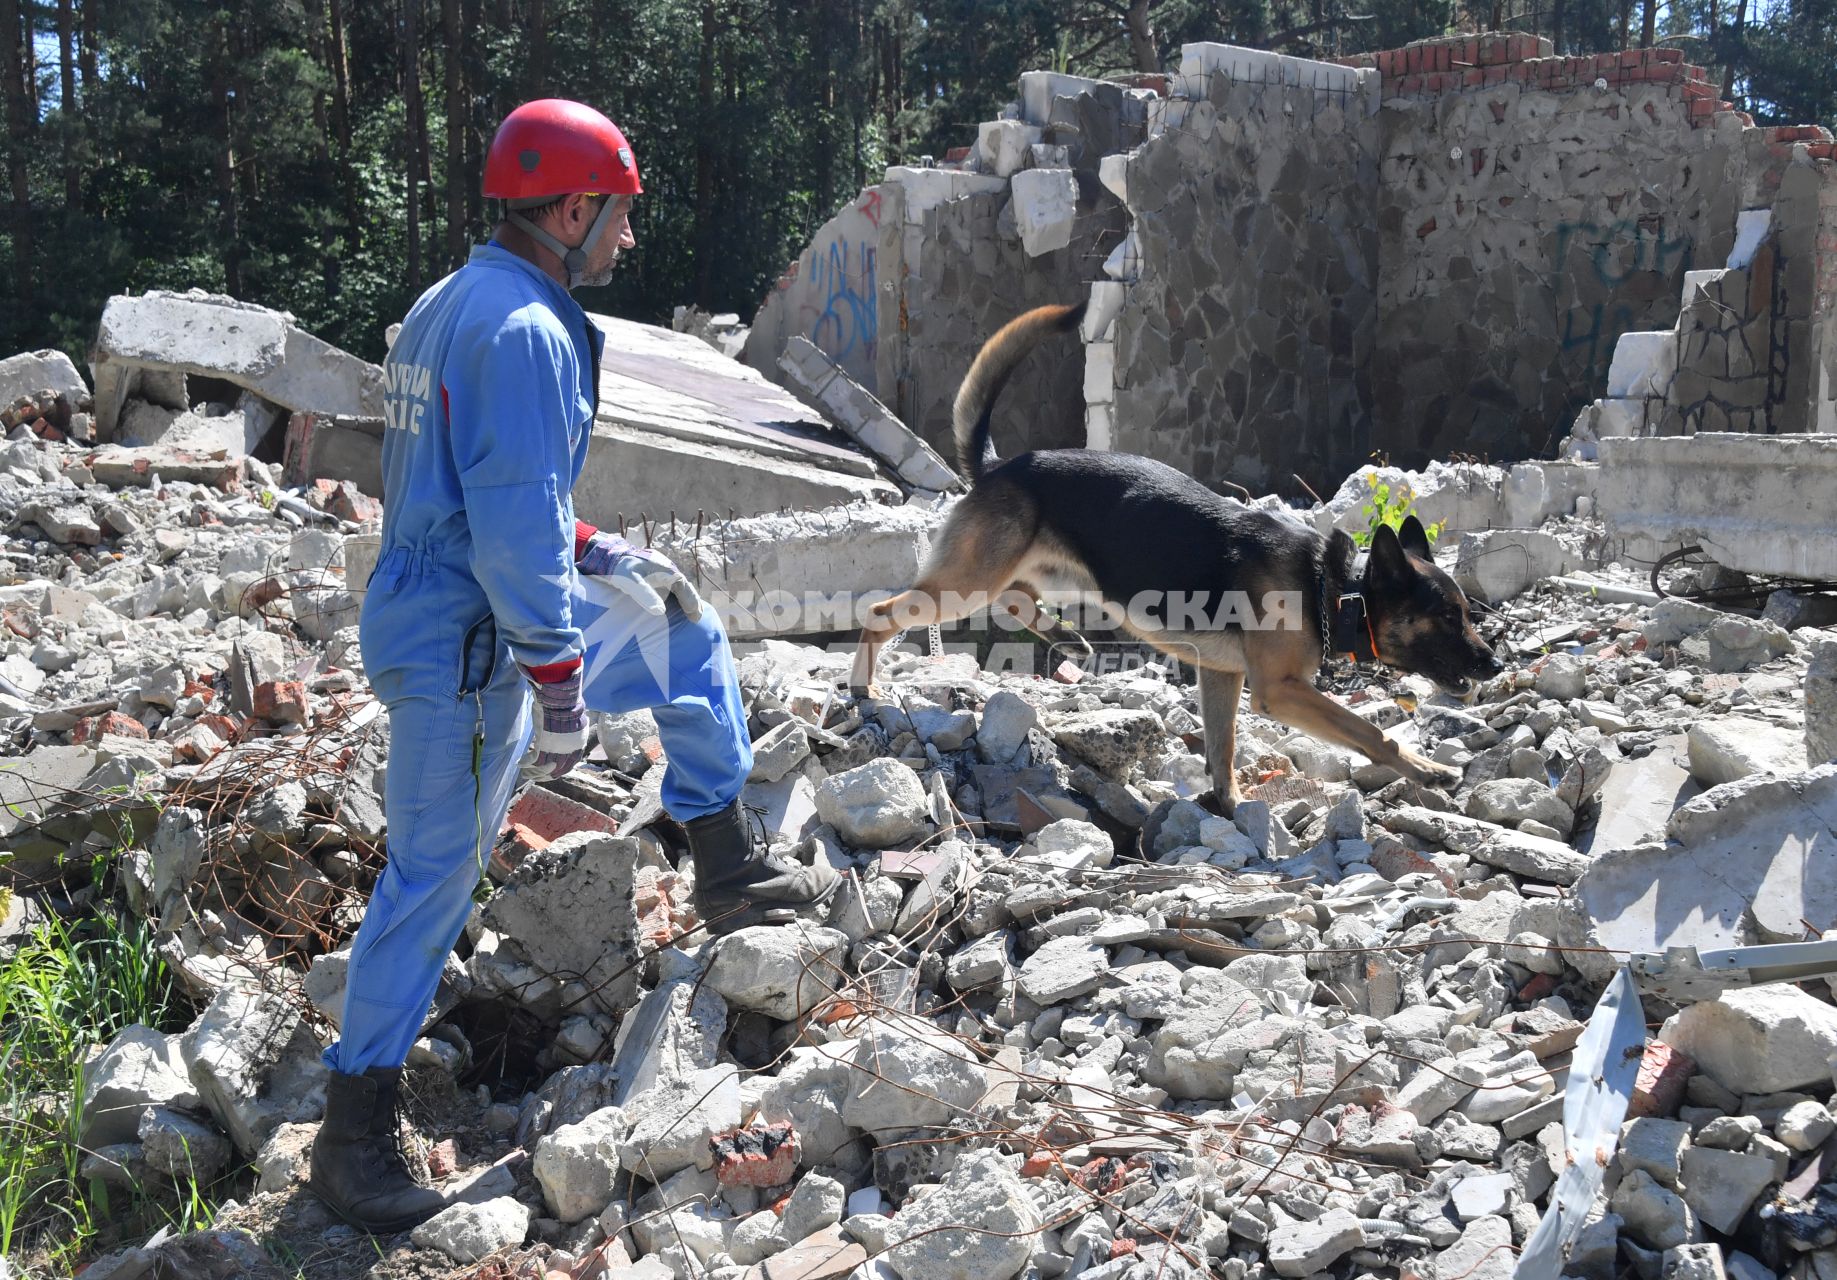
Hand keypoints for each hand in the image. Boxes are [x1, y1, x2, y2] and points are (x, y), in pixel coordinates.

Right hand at [520, 665, 587, 781]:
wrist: (561, 702)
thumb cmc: (567, 707)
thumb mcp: (575, 723)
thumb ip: (573, 731)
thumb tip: (572, 730)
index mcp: (578, 746)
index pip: (568, 765)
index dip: (558, 771)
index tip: (550, 773)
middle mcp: (569, 752)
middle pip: (556, 771)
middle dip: (544, 776)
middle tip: (534, 777)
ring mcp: (557, 751)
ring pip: (543, 769)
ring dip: (532, 772)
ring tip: (524, 772)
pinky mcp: (544, 748)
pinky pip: (533, 761)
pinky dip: (525, 763)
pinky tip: (519, 763)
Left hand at [577, 531, 702, 619]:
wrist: (609, 555)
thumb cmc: (621, 569)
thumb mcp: (632, 582)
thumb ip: (645, 595)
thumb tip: (660, 612)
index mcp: (666, 571)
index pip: (684, 588)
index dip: (691, 603)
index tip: (695, 618)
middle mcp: (667, 570)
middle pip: (684, 587)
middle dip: (692, 601)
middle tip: (697, 618)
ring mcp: (660, 572)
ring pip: (678, 587)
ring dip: (685, 599)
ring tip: (690, 612)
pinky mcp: (653, 574)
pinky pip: (669, 587)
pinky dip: (675, 596)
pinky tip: (673, 604)